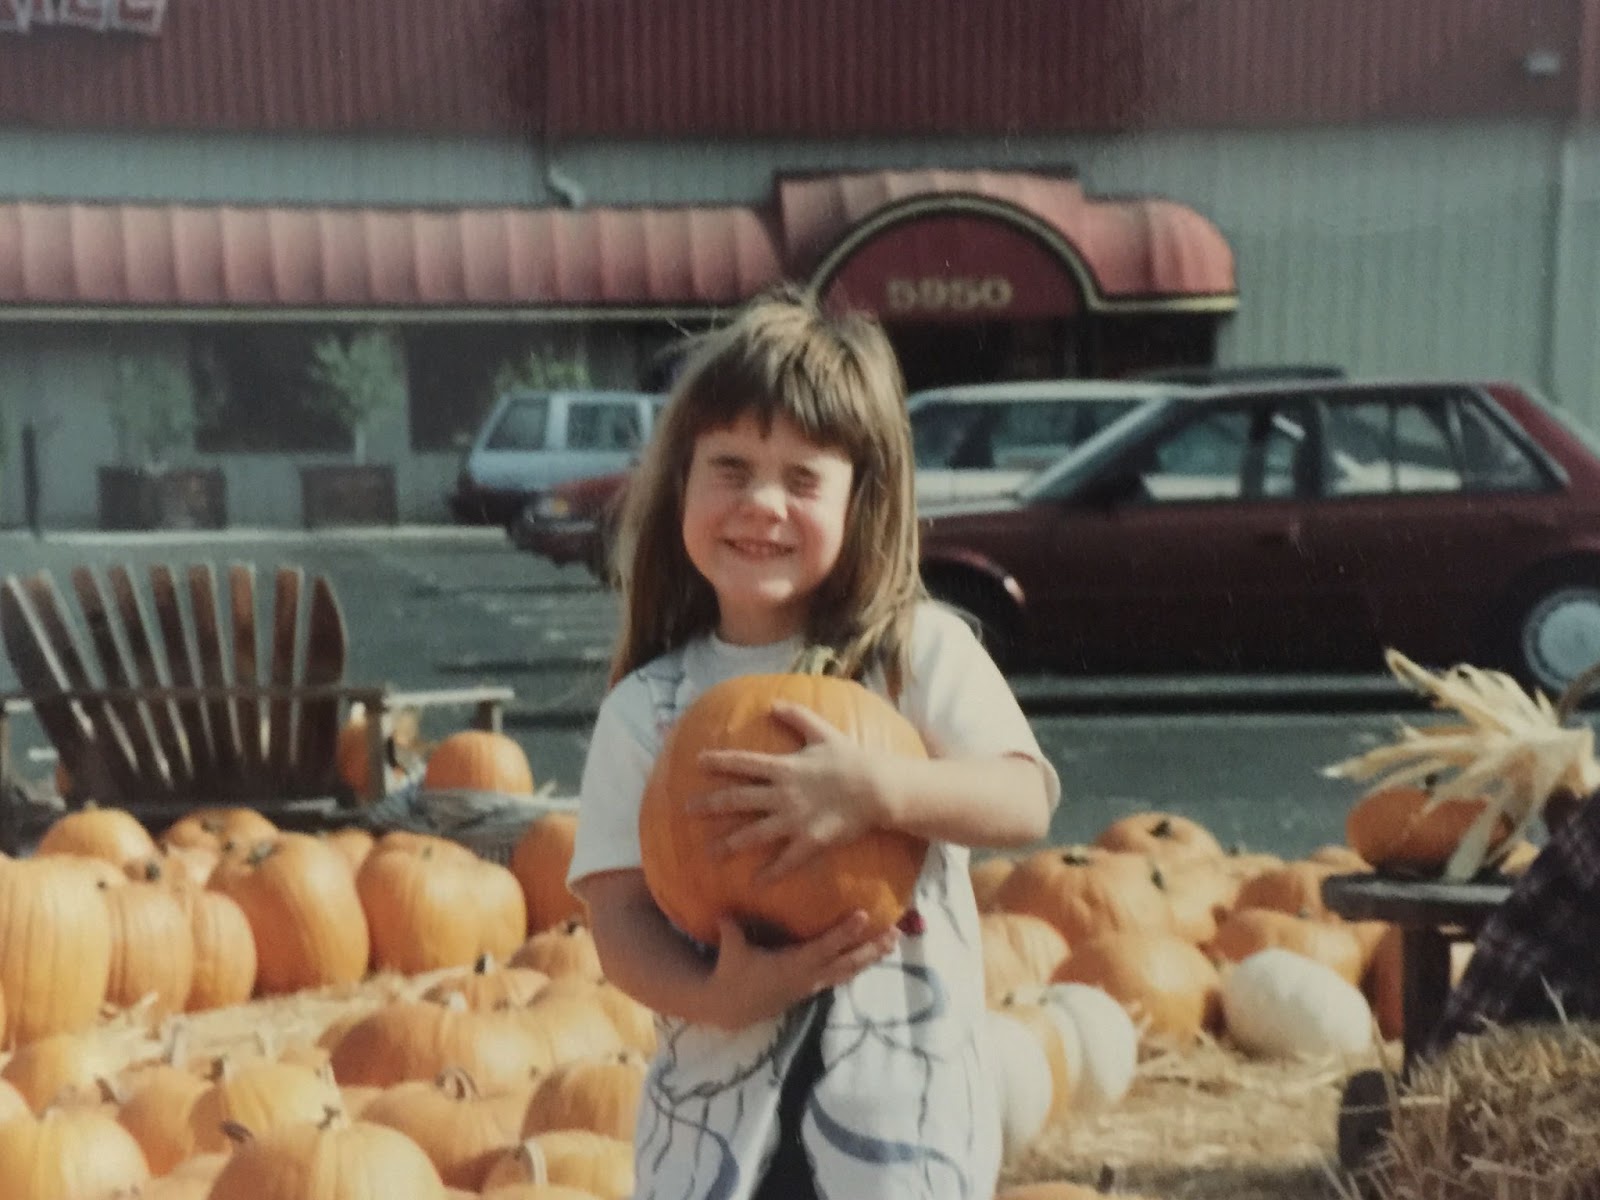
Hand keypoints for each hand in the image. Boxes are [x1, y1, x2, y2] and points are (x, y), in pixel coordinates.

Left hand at [690, 700, 895, 882]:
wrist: (877, 788)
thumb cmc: (851, 759)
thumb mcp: (823, 732)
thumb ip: (798, 717)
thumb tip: (774, 702)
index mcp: (784, 768)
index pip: (743, 763)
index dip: (719, 762)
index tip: (696, 762)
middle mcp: (783, 794)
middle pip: (738, 800)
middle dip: (710, 804)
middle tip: (686, 809)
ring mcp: (794, 820)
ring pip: (753, 834)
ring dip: (729, 844)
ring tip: (708, 854)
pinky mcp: (809, 841)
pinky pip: (785, 861)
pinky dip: (770, 874)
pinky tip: (755, 883)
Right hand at [701, 909, 898, 1028]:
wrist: (732, 1008)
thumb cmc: (733, 975)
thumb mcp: (732, 950)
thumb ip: (732, 928)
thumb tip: (726, 908)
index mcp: (792, 966)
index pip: (824, 948)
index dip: (844, 933)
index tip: (864, 916)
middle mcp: (808, 977)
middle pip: (847, 963)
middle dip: (872, 948)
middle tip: (895, 932)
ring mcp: (813, 985)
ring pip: (849, 971)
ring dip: (871, 957)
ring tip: (892, 942)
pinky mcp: (812, 988)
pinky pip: (842, 975)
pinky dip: (859, 964)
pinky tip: (872, 954)